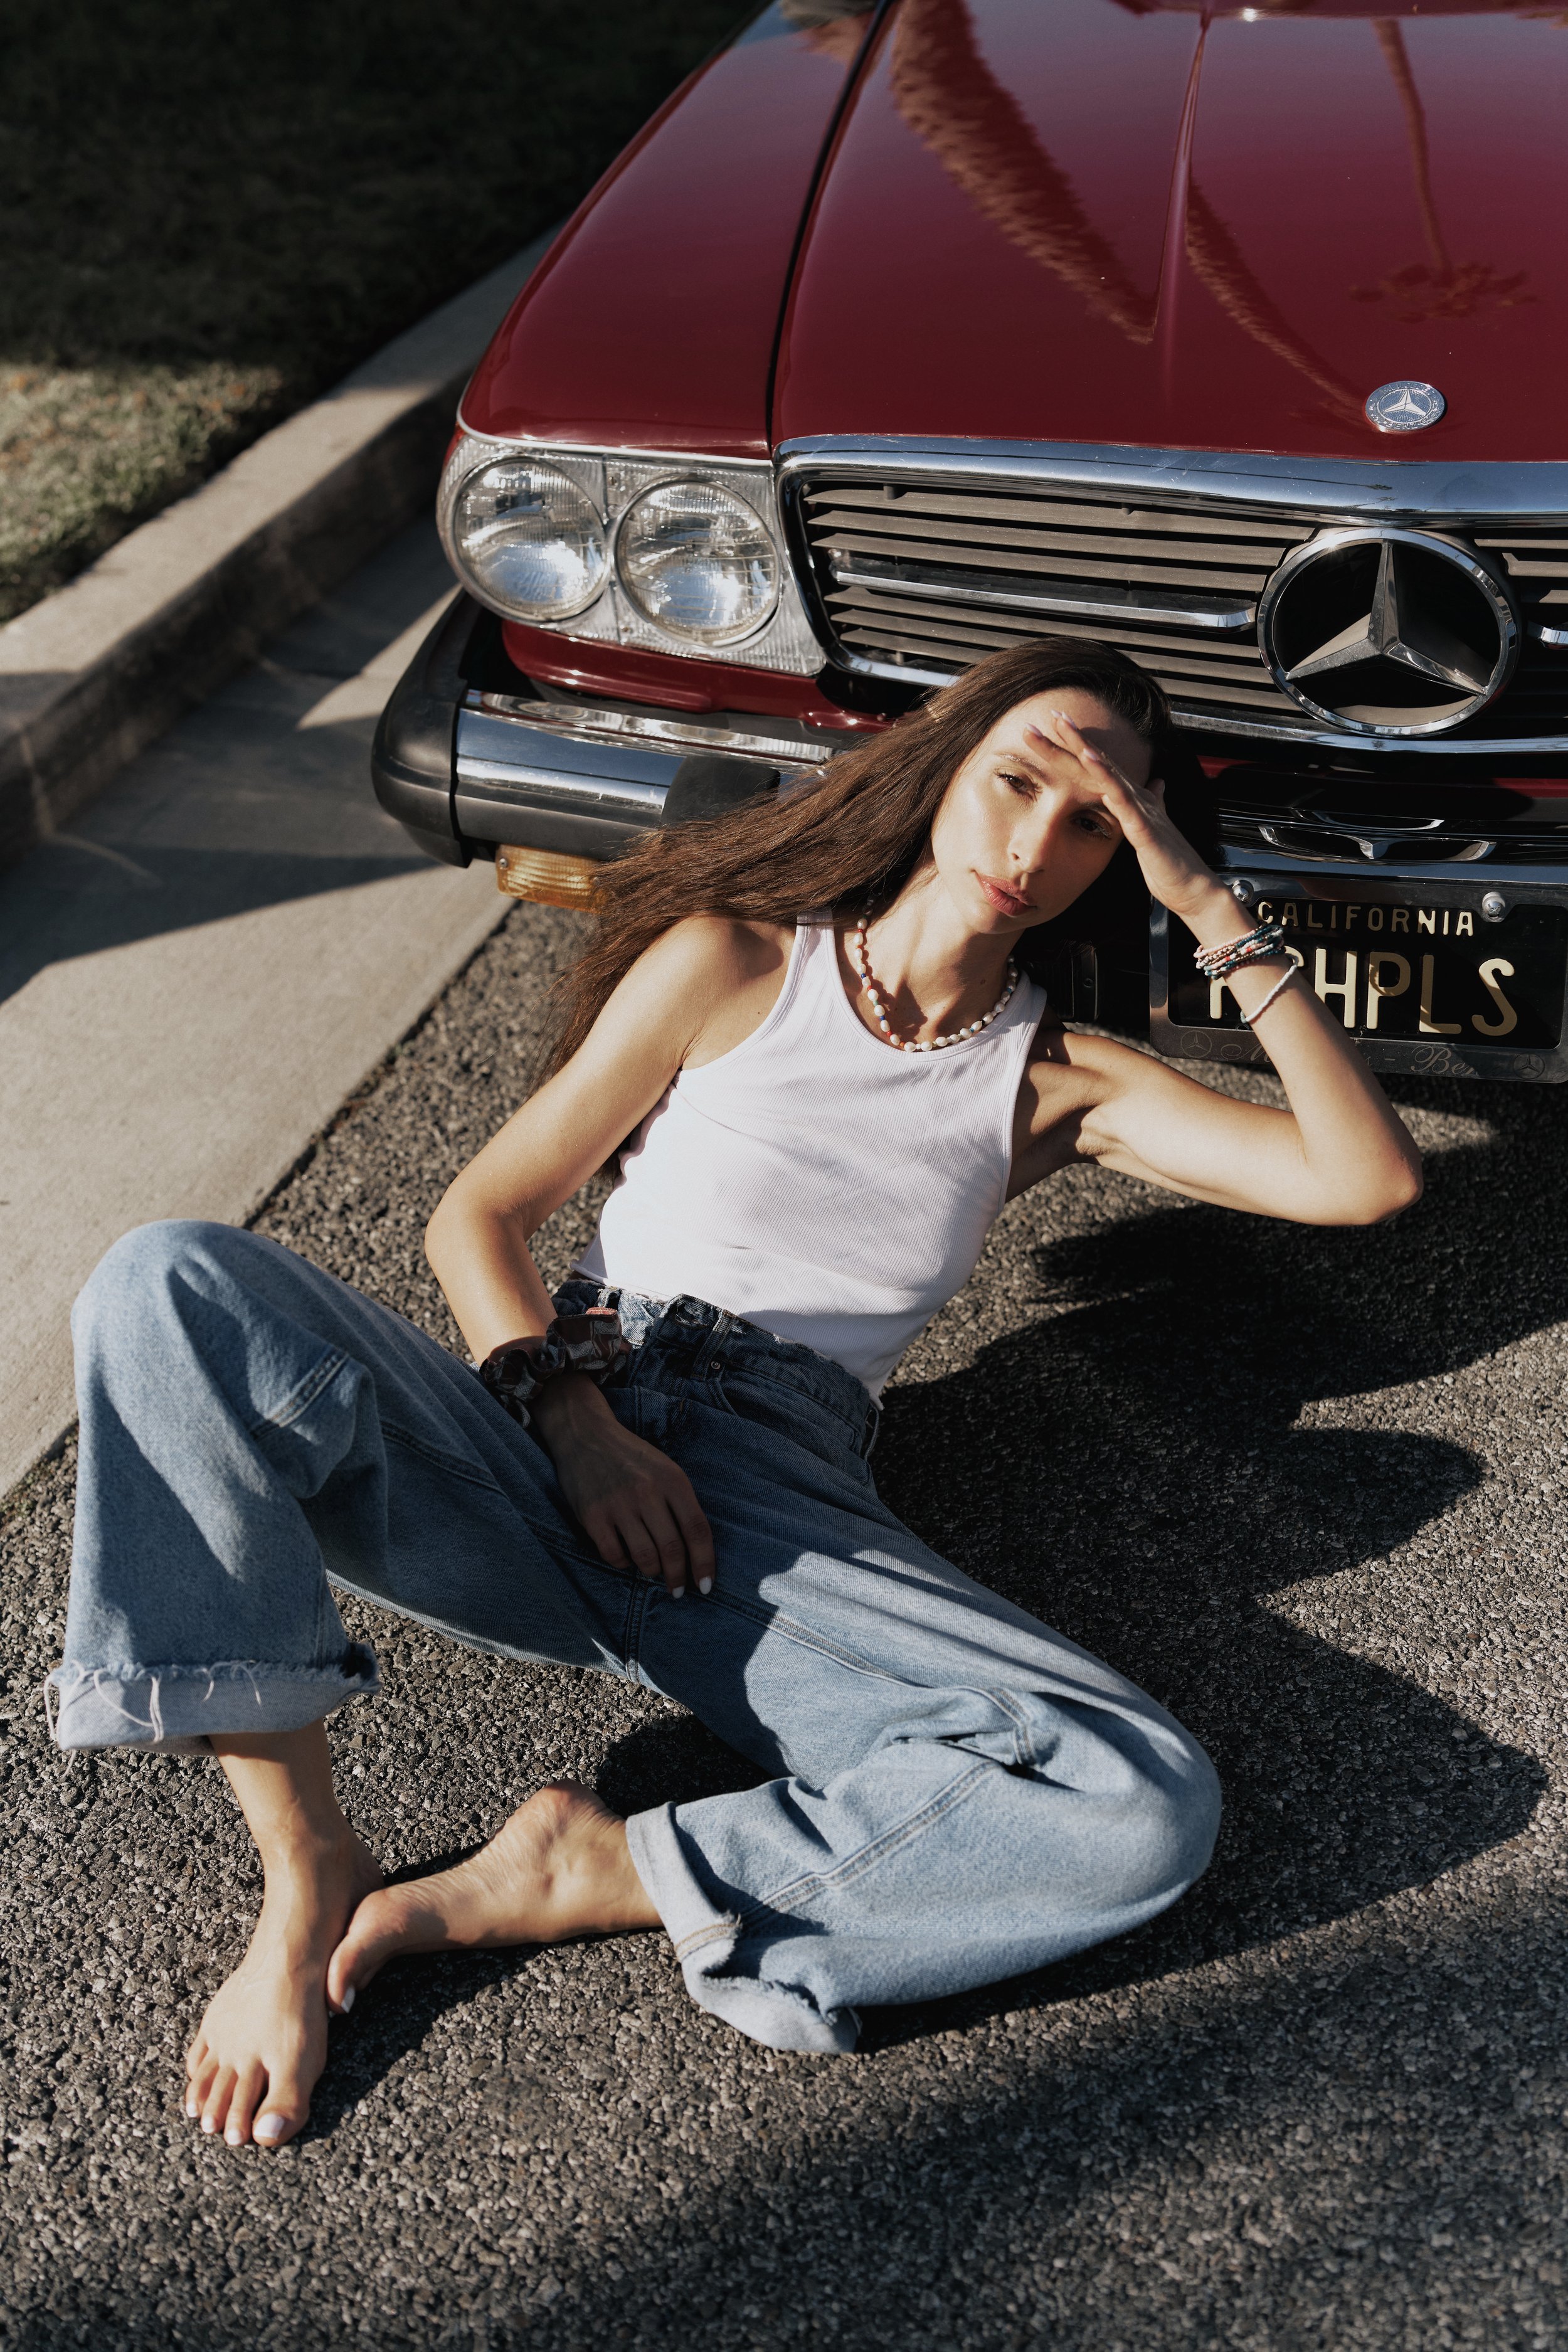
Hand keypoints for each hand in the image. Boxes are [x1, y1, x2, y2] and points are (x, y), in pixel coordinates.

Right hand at [530, 1377, 714, 1598]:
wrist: (586, 1435)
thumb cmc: (632, 1458)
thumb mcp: (666, 1469)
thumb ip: (680, 1504)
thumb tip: (693, 1551)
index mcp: (673, 1480)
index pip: (697, 1530)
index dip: (704, 1563)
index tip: (706, 1586)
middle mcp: (648, 1492)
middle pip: (672, 1549)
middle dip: (678, 1577)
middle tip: (678, 1590)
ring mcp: (619, 1504)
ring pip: (645, 1557)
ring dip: (652, 1571)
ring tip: (652, 1570)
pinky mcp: (593, 1515)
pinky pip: (614, 1555)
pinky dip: (623, 1563)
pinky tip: (626, 1556)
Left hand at [1028, 712, 1226, 930]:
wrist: (1191, 888)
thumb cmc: (1170, 863)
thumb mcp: (1154, 828)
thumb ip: (1154, 803)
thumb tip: (1158, 783)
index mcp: (1132, 799)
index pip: (1098, 768)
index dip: (1077, 747)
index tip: (1054, 726)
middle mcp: (1135, 797)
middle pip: (1097, 762)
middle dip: (1072, 738)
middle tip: (1050, 713)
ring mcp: (1140, 809)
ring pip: (1107, 772)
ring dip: (1084, 748)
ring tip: (1063, 726)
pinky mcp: (1143, 827)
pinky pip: (1122, 799)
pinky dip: (1106, 778)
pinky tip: (1091, 761)